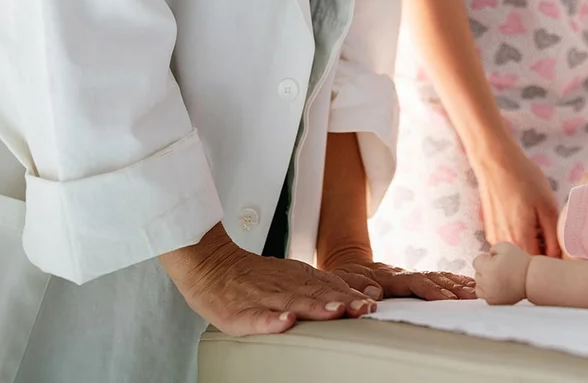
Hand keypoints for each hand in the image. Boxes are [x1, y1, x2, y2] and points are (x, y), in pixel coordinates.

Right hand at [160, 224, 374, 335]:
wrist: (211, 264)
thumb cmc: (255, 276)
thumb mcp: (293, 275)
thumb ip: (325, 285)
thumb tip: (364, 293)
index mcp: (299, 279)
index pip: (331, 286)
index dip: (354, 293)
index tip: (375, 301)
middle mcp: (285, 286)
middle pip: (318, 294)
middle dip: (344, 301)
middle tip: (366, 308)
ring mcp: (263, 298)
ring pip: (292, 303)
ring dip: (316, 307)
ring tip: (336, 311)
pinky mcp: (240, 312)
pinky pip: (257, 317)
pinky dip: (272, 320)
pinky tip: (285, 322)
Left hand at [326, 255, 475, 300]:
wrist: (346, 262)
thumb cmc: (343, 277)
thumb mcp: (342, 280)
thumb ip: (356, 286)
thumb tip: (375, 293)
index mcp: (388, 276)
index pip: (414, 282)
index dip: (431, 290)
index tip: (447, 298)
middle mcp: (403, 273)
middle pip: (433, 278)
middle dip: (455, 287)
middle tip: (475, 297)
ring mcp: (411, 274)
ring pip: (439, 276)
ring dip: (460, 284)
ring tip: (480, 292)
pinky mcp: (415, 278)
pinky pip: (439, 278)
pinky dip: (456, 280)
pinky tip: (471, 285)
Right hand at [473, 145, 561, 256]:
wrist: (496, 163)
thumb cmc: (524, 180)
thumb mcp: (548, 207)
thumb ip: (554, 238)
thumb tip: (560, 259)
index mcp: (520, 243)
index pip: (541, 268)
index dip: (555, 261)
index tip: (563, 249)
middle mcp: (503, 246)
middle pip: (528, 263)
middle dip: (544, 253)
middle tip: (553, 233)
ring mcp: (494, 240)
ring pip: (519, 253)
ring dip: (532, 245)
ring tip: (539, 223)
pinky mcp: (490, 232)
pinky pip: (510, 243)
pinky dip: (520, 237)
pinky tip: (525, 219)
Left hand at [474, 241, 532, 304]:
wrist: (531, 279)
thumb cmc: (519, 262)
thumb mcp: (504, 246)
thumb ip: (490, 249)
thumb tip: (485, 258)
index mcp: (487, 268)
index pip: (476, 262)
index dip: (487, 259)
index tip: (497, 261)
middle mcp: (486, 283)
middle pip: (477, 274)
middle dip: (486, 270)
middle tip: (500, 269)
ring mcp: (489, 295)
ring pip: (479, 287)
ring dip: (485, 282)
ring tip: (498, 279)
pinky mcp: (494, 303)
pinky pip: (484, 296)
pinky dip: (489, 292)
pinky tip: (499, 287)